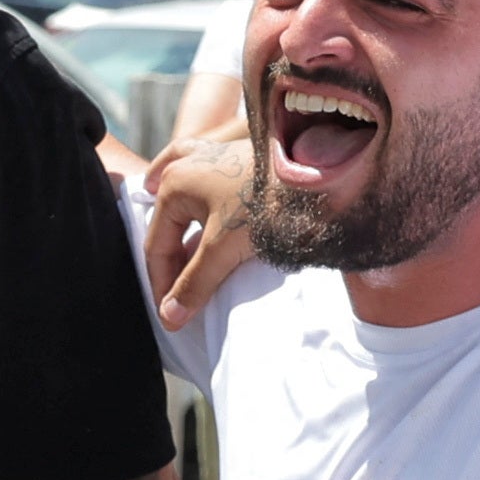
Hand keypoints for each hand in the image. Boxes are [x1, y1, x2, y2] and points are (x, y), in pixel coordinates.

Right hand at [138, 132, 262, 326]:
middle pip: (169, 226)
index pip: (157, 247)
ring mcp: (213, 160)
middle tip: (180, 300)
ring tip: (189, 271)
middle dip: (172, 264)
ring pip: (184, 204)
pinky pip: (205, 187)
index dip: (163, 286)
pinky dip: (197, 205)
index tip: (172, 318)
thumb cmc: (268, 201)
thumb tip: (170, 317)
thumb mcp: (225, 247)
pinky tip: (200, 215)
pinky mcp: (238, 162)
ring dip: (183, 237)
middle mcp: (187, 167)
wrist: (322, 170)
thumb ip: (195, 282)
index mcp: (174, 184)